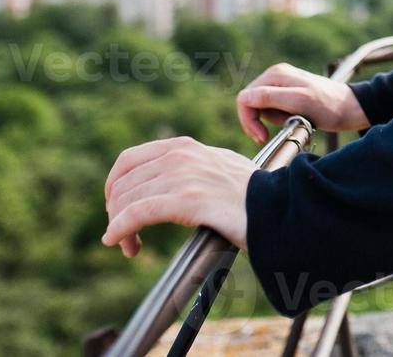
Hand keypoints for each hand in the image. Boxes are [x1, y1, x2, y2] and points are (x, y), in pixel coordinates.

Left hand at [101, 136, 255, 256]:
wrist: (279, 206)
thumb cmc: (252, 196)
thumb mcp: (217, 167)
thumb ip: (191, 168)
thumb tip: (165, 185)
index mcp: (185, 146)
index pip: (128, 160)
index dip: (114, 187)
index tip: (116, 208)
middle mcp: (180, 155)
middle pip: (123, 182)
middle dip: (115, 211)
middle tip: (122, 235)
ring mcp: (183, 175)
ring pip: (127, 200)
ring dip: (118, 226)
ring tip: (127, 245)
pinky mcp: (187, 199)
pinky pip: (137, 213)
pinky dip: (120, 229)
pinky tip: (119, 242)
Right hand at [236, 62, 369, 141]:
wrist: (349, 109)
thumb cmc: (328, 107)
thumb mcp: (298, 102)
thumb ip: (270, 98)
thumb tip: (244, 98)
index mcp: (275, 74)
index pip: (245, 98)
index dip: (248, 120)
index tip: (262, 137)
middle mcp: (275, 76)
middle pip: (250, 103)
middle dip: (260, 121)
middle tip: (278, 131)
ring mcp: (281, 84)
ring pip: (261, 109)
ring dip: (272, 121)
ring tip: (293, 121)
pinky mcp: (287, 94)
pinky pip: (273, 110)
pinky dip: (279, 120)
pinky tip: (294, 120)